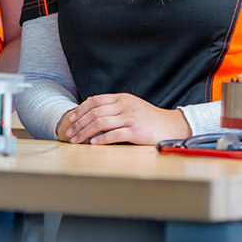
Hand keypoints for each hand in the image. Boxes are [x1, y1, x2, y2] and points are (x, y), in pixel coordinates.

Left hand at [58, 93, 190, 145]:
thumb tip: (94, 112)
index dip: (81, 109)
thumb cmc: (150, 119)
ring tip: (76, 140)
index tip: (71, 119)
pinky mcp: (135, 130)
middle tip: (69, 133)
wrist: (171, 126)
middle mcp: (124, 105)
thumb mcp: (132, 107)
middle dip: (79, 123)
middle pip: (95, 112)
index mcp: (122, 98)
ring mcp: (130, 117)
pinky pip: (114, 134)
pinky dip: (101, 139)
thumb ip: (115, 108)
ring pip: (100, 122)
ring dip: (85, 132)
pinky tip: (93, 143)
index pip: (95, 100)